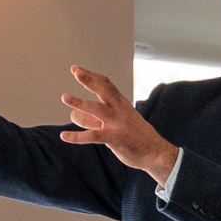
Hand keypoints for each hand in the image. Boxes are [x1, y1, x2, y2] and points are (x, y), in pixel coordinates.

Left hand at [60, 67, 178, 185]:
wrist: (156, 152)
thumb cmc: (137, 136)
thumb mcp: (121, 119)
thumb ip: (98, 116)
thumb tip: (76, 114)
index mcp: (121, 104)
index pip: (106, 84)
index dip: (91, 75)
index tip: (77, 69)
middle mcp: (119, 110)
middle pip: (104, 90)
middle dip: (89, 80)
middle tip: (76, 71)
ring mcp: (117, 124)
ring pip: (96, 109)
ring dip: (80, 102)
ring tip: (65, 97)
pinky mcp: (114, 139)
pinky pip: (93, 136)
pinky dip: (77, 137)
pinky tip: (64, 136)